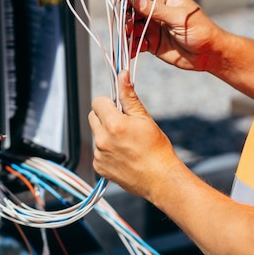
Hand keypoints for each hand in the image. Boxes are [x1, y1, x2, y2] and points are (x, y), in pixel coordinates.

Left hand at [88, 70, 181, 199]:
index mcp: (113, 124)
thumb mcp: (144, 118)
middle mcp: (102, 140)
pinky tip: (123, 155)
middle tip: (124, 124)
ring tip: (126, 143)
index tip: (119, 108)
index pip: (98, 102)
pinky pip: (98, 151)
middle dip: (105, 116)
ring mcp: (99, 155)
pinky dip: (106, 150)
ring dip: (106, 134)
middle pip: (93, 116)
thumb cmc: (156, 149)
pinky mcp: (99, 167)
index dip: (109, 102)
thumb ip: (129, 96)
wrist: (160, 179)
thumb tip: (122, 75)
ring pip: (96, 134)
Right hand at [129, 0, 224, 71]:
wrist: (209, 54)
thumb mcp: (178, 17)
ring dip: (127, 33)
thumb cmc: (200, 29)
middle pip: (132, 9)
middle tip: (127, 26)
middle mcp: (155, 10)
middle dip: (126, 17)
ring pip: (132, 27)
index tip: (121, 3)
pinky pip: (136, 42)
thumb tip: (133, 0)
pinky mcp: (152, 43)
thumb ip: (155, 10)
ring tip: (129, 40)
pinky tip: (131, 51)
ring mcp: (152, 27)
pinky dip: (132, 46)